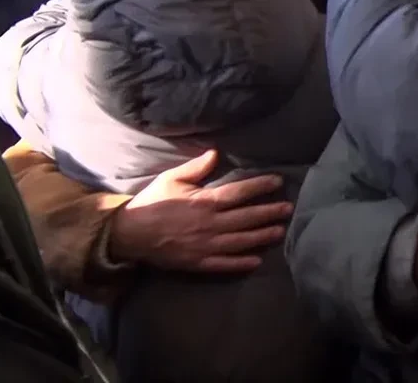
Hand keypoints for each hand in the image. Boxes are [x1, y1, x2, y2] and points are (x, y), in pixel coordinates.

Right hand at [108, 150, 290, 273]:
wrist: (129, 234)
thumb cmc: (152, 202)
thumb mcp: (171, 179)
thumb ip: (196, 167)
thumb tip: (215, 153)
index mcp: (204, 202)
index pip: (239, 192)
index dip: (260, 186)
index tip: (278, 182)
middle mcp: (209, 224)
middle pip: (246, 218)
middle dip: (269, 212)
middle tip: (288, 209)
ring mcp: (205, 245)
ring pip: (240, 241)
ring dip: (262, 236)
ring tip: (280, 231)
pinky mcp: (198, 262)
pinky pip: (223, 265)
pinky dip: (240, 263)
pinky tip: (257, 261)